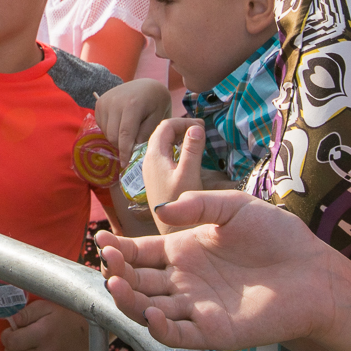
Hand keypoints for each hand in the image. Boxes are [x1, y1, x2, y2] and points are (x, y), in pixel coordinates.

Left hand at [0, 300, 88, 350]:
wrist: (91, 336)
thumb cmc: (68, 317)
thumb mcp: (46, 306)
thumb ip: (25, 313)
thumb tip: (10, 321)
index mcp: (42, 335)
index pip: (10, 342)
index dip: (7, 335)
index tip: (12, 330)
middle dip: (11, 346)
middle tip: (20, 337)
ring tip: (28, 346)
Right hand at [93, 79, 171, 166]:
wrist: (147, 85)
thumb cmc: (157, 103)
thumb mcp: (159, 117)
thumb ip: (147, 133)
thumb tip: (134, 147)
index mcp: (132, 104)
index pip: (125, 134)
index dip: (125, 152)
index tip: (125, 164)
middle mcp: (114, 101)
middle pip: (113, 136)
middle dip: (122, 146)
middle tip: (133, 148)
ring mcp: (105, 101)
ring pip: (106, 132)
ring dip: (116, 139)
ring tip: (130, 134)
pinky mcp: (99, 103)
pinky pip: (101, 126)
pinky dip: (110, 131)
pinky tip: (121, 126)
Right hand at [96, 190, 347, 350]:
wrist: (314, 271)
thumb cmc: (278, 235)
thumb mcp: (235, 206)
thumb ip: (198, 204)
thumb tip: (163, 212)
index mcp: (183, 250)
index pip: (139, 253)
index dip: (117, 248)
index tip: (102, 239)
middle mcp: (184, 281)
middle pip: (136, 281)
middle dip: (116, 272)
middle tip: (108, 261)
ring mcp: (196, 307)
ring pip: (148, 309)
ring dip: (128, 300)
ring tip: (115, 285)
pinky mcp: (214, 331)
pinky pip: (179, 336)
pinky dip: (160, 329)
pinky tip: (152, 313)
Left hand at [141, 118, 206, 233]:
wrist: (170, 229)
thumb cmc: (179, 203)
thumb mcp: (189, 175)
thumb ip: (192, 151)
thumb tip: (197, 127)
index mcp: (154, 156)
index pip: (164, 126)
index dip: (183, 121)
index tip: (202, 125)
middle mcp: (148, 160)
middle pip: (162, 133)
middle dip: (181, 126)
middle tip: (202, 129)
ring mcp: (151, 169)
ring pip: (163, 144)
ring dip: (179, 137)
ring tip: (198, 138)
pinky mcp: (157, 177)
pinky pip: (165, 154)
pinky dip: (177, 147)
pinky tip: (189, 154)